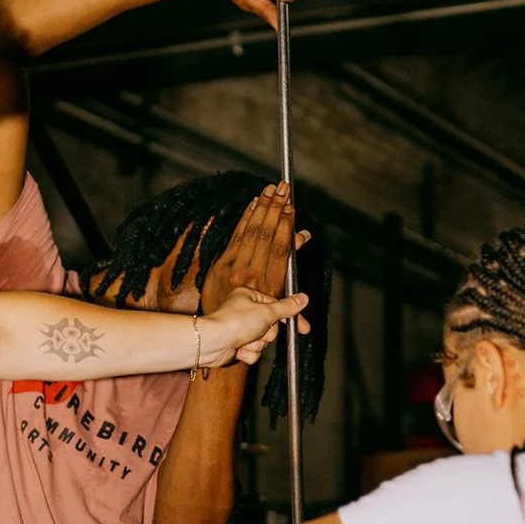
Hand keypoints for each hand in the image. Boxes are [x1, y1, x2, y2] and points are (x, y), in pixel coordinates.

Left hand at [200, 285, 306, 367]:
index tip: (304, 329)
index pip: (278, 307)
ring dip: (256, 344)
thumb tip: (303, 298)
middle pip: (272, 327)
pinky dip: (248, 353)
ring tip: (244, 340)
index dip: (291, 319)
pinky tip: (238, 350)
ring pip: (263, 342)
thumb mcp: (267, 312)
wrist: (213, 343)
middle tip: (256, 330)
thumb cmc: (234, 322)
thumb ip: (286, 308)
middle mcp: (245, 311)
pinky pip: (253, 352)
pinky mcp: (237, 345)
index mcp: (250, 297)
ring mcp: (241, 329)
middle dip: (265, 334)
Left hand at [201, 182, 310, 325]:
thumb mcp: (276, 312)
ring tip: (271, 189)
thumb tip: (304, 266)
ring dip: (262, 208)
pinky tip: (253, 203)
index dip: (287, 225)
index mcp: (270, 285)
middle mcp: (254, 274)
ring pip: (252, 232)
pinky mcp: (223, 264)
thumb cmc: (250, 324)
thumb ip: (292, 294)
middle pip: (267, 234)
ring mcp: (236, 267)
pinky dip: (245, 218)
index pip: (281, 248)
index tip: (292, 207)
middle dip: (276, 208)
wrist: (219, 335)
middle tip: (283, 188)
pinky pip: (237, 236)